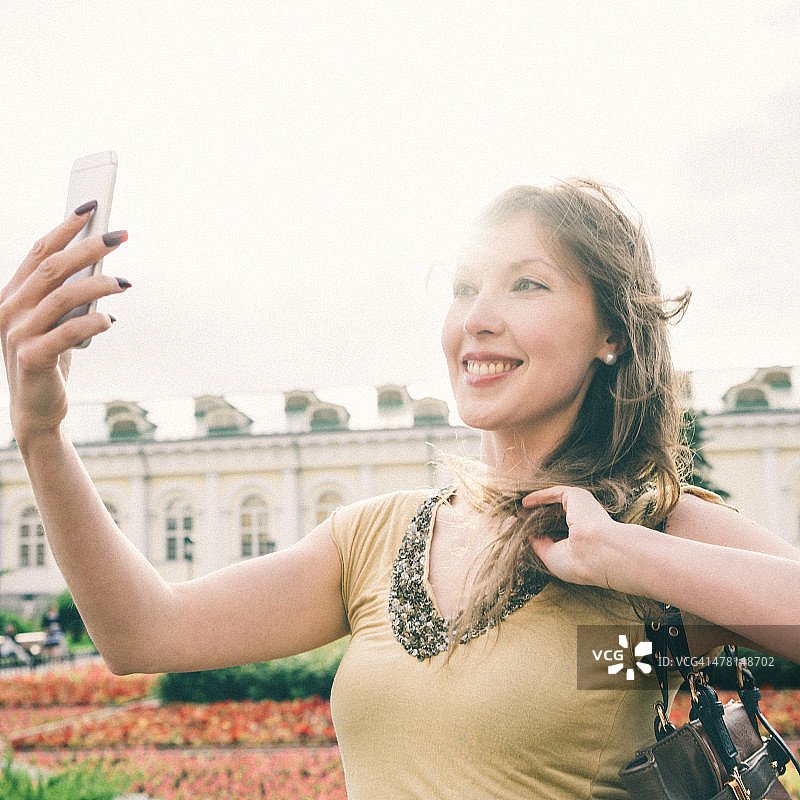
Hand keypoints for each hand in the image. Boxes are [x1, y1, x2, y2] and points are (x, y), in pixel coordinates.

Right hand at [0, 207, 128, 446]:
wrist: (37, 409)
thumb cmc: (52, 358)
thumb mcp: (56, 322)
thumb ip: (66, 296)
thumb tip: (101, 265)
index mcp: (12, 294)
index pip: (39, 251)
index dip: (65, 228)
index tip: (92, 208)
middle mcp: (8, 308)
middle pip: (53, 267)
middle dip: (89, 247)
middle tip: (122, 235)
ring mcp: (16, 333)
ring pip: (62, 295)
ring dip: (99, 284)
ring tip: (125, 282)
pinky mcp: (32, 357)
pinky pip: (68, 332)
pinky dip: (94, 323)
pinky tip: (110, 321)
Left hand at [521, 485, 628, 587]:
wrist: (596, 554)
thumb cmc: (577, 562)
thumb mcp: (552, 556)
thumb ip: (539, 544)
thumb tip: (526, 535)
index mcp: (581, 539)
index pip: (559, 531)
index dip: (541, 529)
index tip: (523, 530)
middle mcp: (583, 522)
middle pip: (555, 515)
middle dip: (536, 516)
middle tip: (517, 518)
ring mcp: (582, 508)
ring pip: (555, 503)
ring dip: (536, 506)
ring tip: (518, 511)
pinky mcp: (578, 496)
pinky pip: (555, 493)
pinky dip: (539, 496)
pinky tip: (525, 503)